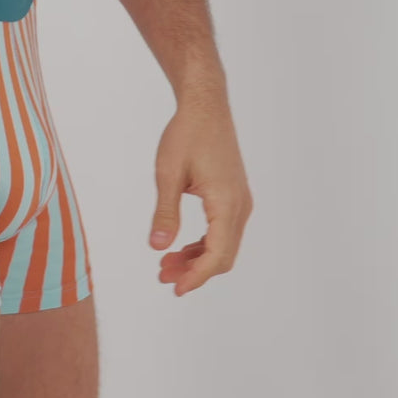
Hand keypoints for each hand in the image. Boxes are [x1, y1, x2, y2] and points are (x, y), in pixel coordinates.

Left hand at [150, 91, 252, 295]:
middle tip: (163, 277)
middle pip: (223, 255)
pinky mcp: (234, 196)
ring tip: (166, 265)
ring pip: (224, 245)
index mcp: (226, 202)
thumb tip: (157, 247)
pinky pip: (223, 231)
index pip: (217, 254)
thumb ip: (165, 213)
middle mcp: (240, 205)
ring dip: (198, 259)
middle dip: (194, 271)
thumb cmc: (187, 134)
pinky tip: (180, 248)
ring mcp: (240, 201)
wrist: (206, 107)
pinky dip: (203, 244)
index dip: (197, 276)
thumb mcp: (167, 174)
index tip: (176, 289)